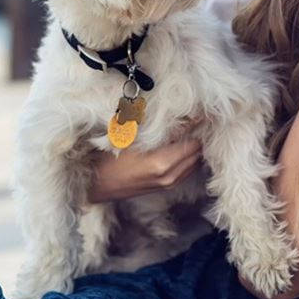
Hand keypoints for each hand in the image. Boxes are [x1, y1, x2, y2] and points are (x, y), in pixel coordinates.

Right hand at [87, 116, 204, 202]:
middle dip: (197, 133)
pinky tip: (181, 144)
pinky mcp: (167, 186)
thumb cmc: (108, 158)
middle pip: (197, 150)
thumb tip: (179, 114)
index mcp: (161, 162)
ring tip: (190, 129)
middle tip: (197, 117)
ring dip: (194, 145)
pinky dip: (189, 156)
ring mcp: (170, 183)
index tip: (202, 111)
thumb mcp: (130, 137)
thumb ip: (156, 128)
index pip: (191, 139)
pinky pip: (188, 169)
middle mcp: (170, 175)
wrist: (96, 185)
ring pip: (195, 160)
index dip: (197, 123)